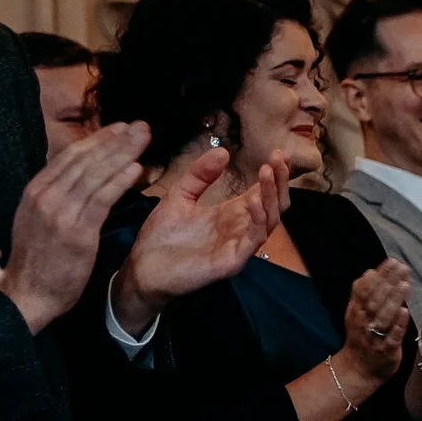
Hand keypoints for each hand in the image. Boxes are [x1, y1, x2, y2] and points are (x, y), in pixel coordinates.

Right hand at [4, 123, 148, 331]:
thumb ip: (58, 195)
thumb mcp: (40, 218)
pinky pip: (101, 200)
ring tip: (144, 139)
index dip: (98, 140)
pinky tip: (136, 169)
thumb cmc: (41, 258)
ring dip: (122, 154)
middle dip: (115, 140)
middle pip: (85, 159)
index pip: (70, 157)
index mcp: (36, 190)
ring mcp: (60, 212)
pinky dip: (119, 182)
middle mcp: (46, 195)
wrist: (29, 292)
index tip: (120, 128)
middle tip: (140, 126)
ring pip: (94, 175)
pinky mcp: (77, 232)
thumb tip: (82, 174)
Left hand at [114, 148, 285, 334]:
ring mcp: (240, 246)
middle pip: (274, 205)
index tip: (278, 152)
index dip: (273, 174)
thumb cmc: (161, 237)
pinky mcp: (232, 261)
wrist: (142, 269)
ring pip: (270, 220)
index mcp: (232, 214)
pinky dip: (257, 219)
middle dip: (279, 181)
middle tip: (279, 158)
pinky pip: (253, 240)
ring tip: (266, 172)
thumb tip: (223, 152)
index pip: (262, 192)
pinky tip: (252, 200)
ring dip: (271, 195)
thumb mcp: (179, 197)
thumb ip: (199, 176)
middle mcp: (242, 229)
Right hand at [337, 260, 410, 388]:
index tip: (392, 260)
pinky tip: (405, 312)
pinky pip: (391, 337)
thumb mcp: (356, 315)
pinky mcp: (385, 351)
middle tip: (402, 267)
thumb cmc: (361, 338)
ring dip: (393, 299)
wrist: (358, 370)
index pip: (366, 288)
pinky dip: (397, 325)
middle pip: (375, 299)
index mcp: (357, 311)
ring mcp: (374, 337)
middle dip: (388, 282)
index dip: (379, 274)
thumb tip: (370, 271)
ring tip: (404, 284)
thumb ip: (362, 294)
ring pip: (382, 316)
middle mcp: (363, 322)